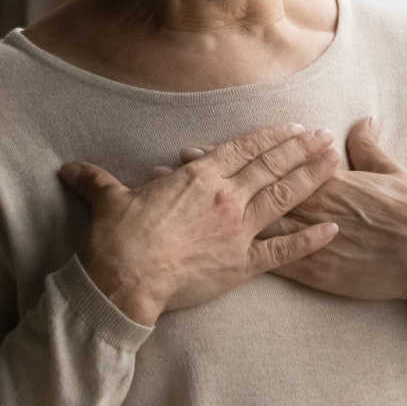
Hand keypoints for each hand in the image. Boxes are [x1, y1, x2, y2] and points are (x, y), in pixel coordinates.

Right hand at [56, 123, 341, 325]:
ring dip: (312, 179)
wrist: (125, 279)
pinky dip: (310, 240)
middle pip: (271, 166)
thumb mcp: (108, 201)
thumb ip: (96, 181)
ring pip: (284, 197)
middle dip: (301, 149)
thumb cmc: (117, 238)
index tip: (293, 125)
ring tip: (336, 164)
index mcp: (198, 176)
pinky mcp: (242, 264)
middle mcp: (225, 197)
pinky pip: (284, 251)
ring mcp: (238, 230)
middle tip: (326, 136)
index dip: (271, 136)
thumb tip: (70, 169)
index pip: (243, 148)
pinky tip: (333, 230)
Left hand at [172, 117, 406, 322]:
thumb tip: (359, 122)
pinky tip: (214, 254)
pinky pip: (276, 263)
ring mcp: (314, 241)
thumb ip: (369, 148)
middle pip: (253, 190)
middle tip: (173, 171)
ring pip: (256, 225)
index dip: (232, 157)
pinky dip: (243, 255)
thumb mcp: (394, 173)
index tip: (200, 149)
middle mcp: (315, 206)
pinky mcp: (319, 271)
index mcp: (329, 180)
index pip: (271, 164)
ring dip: (220, 216)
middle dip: (213, 181)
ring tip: (183, 207)